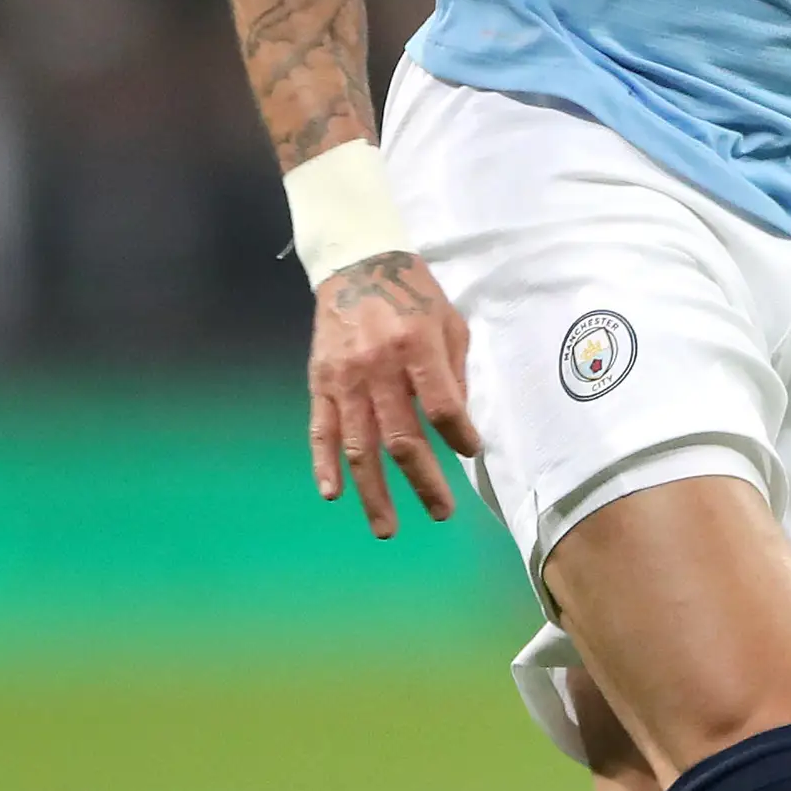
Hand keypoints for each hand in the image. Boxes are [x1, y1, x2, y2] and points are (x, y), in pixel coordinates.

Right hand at [308, 251, 483, 536]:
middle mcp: (378, 367)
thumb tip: (459, 424)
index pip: (442, 407)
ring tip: (387, 527)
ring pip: (359, 447)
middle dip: (423, 481)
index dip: (459, 437)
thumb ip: (454, 373)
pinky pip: (322, 431)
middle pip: (402, 437)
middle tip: (440, 512)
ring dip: (373, 492)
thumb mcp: (450, 322)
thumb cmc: (413, 294)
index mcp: (417, 347)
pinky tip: (334, 494)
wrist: (356, 262)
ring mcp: (344, 378)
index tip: (471, 452)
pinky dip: (325, 465)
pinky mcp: (319, 382)